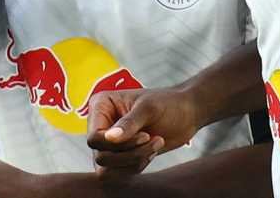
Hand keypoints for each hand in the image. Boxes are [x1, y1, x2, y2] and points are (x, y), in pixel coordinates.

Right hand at [85, 86, 199, 180]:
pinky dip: (136, 167)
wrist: (185, 114)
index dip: (117, 144)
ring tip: (156, 143)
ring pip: (107, 169)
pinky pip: (118, 175)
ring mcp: (107, 143)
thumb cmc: (167, 104)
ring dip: (135, 161)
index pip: (94, 137)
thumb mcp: (149, 109)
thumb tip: (109, 138)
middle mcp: (100, 126)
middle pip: (101, 156)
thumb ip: (129, 123)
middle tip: (153, 139)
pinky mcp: (117, 157)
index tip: (144, 135)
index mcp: (101, 106)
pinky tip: (151, 152)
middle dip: (130, 153)